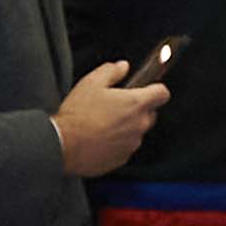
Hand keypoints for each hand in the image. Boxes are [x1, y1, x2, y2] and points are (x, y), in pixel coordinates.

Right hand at [53, 59, 169, 177]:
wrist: (63, 144)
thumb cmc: (77, 114)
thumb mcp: (91, 83)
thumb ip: (111, 71)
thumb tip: (123, 66)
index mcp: (136, 103)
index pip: (162, 93)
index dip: (155, 89)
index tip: (147, 89)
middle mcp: (139, 124)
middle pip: (150, 113)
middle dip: (138, 109)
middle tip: (116, 106)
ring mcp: (132, 143)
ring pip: (137, 131)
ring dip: (126, 127)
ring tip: (103, 124)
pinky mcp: (122, 158)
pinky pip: (125, 147)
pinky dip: (117, 143)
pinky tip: (99, 138)